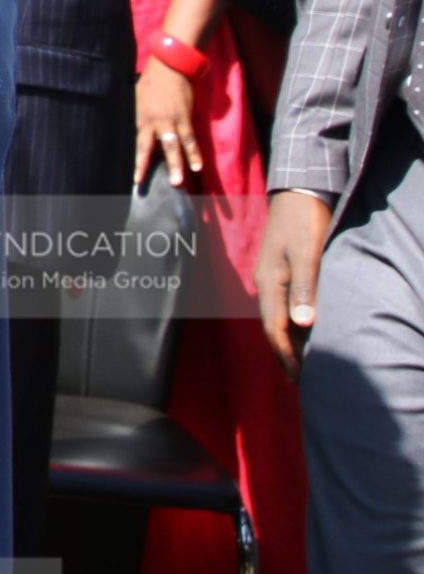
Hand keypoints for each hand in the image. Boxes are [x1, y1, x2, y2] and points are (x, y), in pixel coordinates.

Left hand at [132, 61, 202, 188]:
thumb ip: (133, 115)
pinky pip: (190, 139)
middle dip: (143, 166)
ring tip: (177, 183)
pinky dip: (194, 154)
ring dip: (175, 165)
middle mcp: (151, 121)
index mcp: (137, 117)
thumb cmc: (149, 82)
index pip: (131, 142)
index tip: (125, 173)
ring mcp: (169, 121)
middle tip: (141, 183)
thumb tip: (125, 128)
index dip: (128, 157)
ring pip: (172, 147)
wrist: (169, 66)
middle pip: (146, 147)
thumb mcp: (133, 98)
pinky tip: (198, 167)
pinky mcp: (185, 118)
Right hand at [254, 188, 331, 378]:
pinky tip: (305, 332)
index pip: (275, 329)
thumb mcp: (307, 253)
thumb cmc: (305, 221)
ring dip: (290, 341)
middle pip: (273, 327)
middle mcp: (266, 283)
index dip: (286, 356)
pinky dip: (293, 325)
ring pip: (278, 318)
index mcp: (270, 282)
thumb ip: (305, 288)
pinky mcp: (280, 271)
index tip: (300, 380)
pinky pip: (284, 307)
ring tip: (304, 363)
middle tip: (302, 382)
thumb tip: (303, 324)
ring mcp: (271, 277)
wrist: (297, 192)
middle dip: (286, 355)